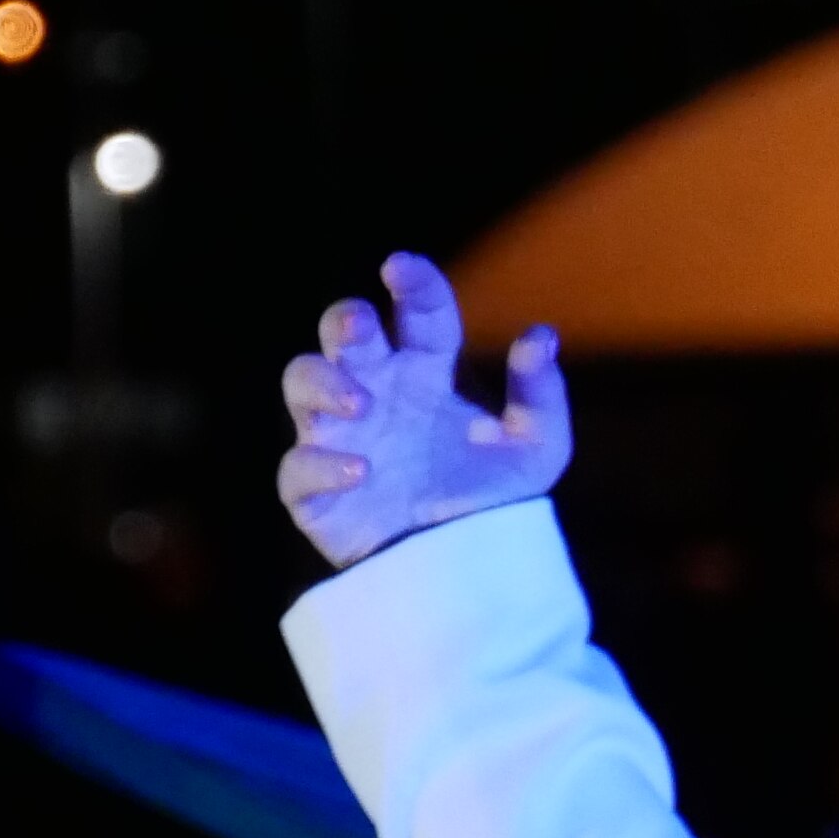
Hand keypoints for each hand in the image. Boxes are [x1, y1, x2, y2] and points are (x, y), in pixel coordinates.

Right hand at [274, 253, 572, 569]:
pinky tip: (360, 471)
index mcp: (427, 370)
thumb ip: (541, 393)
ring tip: (360, 405)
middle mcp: (377, 390)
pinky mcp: (317, 489)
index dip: (410, 284)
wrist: (471, 569)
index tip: (402, 268)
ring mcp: (341, 435)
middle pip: (341, 333)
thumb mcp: (538, 447)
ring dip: (322, 383)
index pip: (416, 312)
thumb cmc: (497, 498)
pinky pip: (298, 466)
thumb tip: (540, 335)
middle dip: (343, 320)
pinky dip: (320, 463)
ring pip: (301, 381)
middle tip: (361, 328)